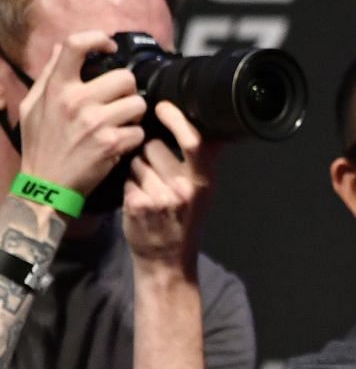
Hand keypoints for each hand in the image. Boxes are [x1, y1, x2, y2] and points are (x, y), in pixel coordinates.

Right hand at [15, 31, 145, 199]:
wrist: (47, 184)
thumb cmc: (40, 143)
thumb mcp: (33, 106)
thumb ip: (49, 75)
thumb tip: (60, 48)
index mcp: (56, 88)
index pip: (74, 46)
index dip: (97, 38)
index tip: (109, 46)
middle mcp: (76, 101)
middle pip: (125, 78)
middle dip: (127, 91)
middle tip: (119, 102)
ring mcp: (95, 122)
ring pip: (139, 104)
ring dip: (134, 115)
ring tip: (119, 124)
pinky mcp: (112, 144)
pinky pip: (140, 131)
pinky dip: (134, 139)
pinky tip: (119, 143)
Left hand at [122, 101, 215, 267]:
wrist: (167, 261)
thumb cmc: (184, 223)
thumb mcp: (204, 193)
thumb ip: (204, 163)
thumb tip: (218, 132)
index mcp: (203, 181)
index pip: (193, 140)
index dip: (175, 118)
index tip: (162, 108)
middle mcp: (184, 188)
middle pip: (153, 146)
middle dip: (148, 152)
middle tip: (155, 172)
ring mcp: (159, 196)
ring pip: (135, 160)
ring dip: (136, 170)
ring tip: (147, 188)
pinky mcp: (136, 204)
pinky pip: (125, 178)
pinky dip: (127, 186)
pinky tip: (137, 200)